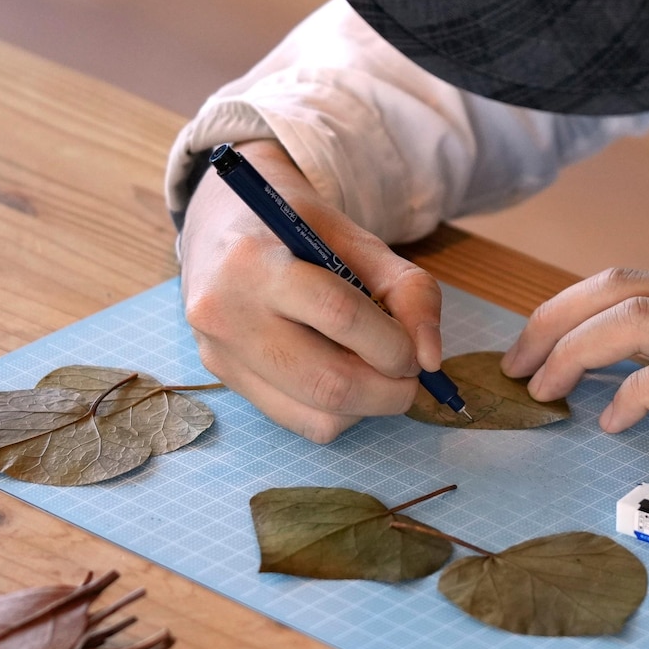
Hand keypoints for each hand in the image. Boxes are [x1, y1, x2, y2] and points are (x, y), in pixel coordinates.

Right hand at [179, 140, 441, 442]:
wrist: (221, 226)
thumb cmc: (297, 230)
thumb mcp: (357, 240)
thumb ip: (408, 290)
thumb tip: (430, 360)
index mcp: (254, 260)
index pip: (339, 315)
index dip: (392, 344)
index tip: (416, 353)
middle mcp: (224, 312)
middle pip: (327, 381)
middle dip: (389, 391)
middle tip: (410, 377)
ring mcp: (218, 352)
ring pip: (316, 415)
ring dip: (367, 407)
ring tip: (376, 374)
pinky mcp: (223, 378)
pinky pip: (298, 422)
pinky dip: (338, 413)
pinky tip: (342, 378)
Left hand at [501, 268, 648, 450]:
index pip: (637, 284)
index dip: (576, 309)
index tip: (539, 340)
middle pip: (619, 288)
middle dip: (553, 319)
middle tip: (514, 360)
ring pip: (637, 319)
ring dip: (575, 351)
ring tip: (542, 388)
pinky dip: (636, 393)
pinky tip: (614, 419)